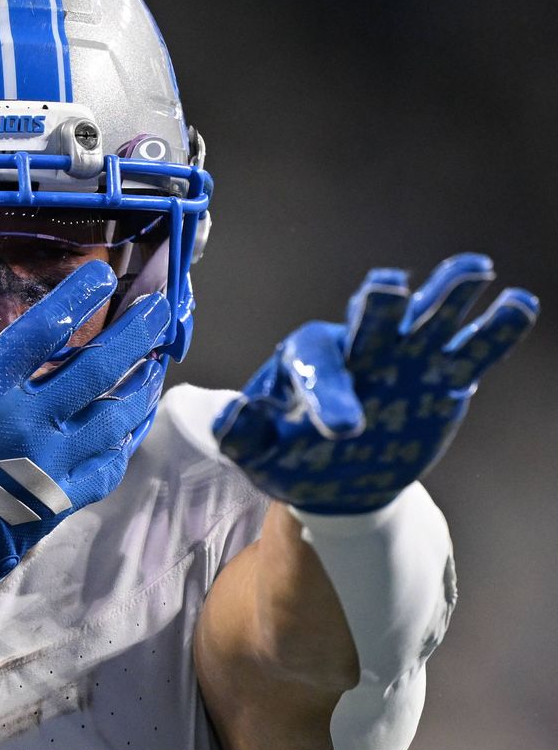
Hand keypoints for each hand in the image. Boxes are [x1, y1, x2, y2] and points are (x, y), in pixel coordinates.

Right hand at [0, 248, 173, 610]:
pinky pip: (106, 468)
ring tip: (158, 362)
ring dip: (142, 385)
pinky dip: (124, 442)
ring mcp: (47, 468)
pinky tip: (131, 425)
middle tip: (161, 307)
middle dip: (137, 333)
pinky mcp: (54, 504)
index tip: (103, 275)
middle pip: (100, 369)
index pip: (45, 329)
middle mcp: (26, 425)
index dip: (79, 296)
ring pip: (115, 419)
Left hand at [212, 254, 538, 512]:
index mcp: (309, 361)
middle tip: (386, 289)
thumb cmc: (292, 458)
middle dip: (379, 306)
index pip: (318, 364)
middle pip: (370, 319)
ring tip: (475, 270)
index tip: (342, 428)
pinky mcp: (441, 377)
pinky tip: (518, 304)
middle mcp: (359, 348)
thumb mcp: (259, 454)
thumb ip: (243, 435)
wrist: (339, 479)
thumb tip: (231, 414)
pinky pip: (472, 350)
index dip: (329, 393)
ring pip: (425, 318)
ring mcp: (404, 358)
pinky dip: (495, 329)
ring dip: (447, 293)